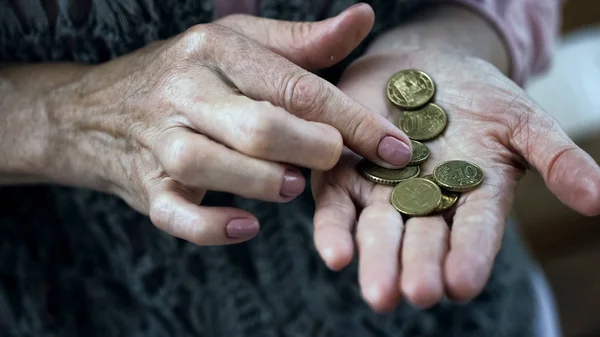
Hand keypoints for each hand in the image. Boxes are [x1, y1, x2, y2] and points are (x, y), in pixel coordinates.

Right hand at [45, 5, 412, 244]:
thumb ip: (302, 42)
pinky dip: (212, 227)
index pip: (296, 87)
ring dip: (265, 183)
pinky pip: (175, 214)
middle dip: (311, 150)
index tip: (397, 148)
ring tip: (291, 186)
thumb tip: (365, 18)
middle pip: (258, 127)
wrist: (94, 109)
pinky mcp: (145, 187)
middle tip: (334, 160)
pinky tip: (246, 226)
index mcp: (215, 50)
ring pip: (213, 167)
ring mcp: (159, 142)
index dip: (354, 120)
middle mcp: (184, 92)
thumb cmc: (185, 74)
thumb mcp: (238, 44)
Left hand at [312, 50, 599, 310]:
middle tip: (415, 293)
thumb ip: (556, 158)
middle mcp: (425, 205)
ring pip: (377, 231)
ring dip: (376, 259)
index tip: (462, 283)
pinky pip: (335, 206)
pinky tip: (335, 254)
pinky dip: (333, 229)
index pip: (472, 233)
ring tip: (379, 292)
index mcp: (471, 199)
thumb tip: (598, 200)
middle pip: (421, 241)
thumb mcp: (522, 121)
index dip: (469, 257)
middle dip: (418, 267)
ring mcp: (382, 191)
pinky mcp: (343, 175)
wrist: (422, 65)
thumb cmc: (479, 98)